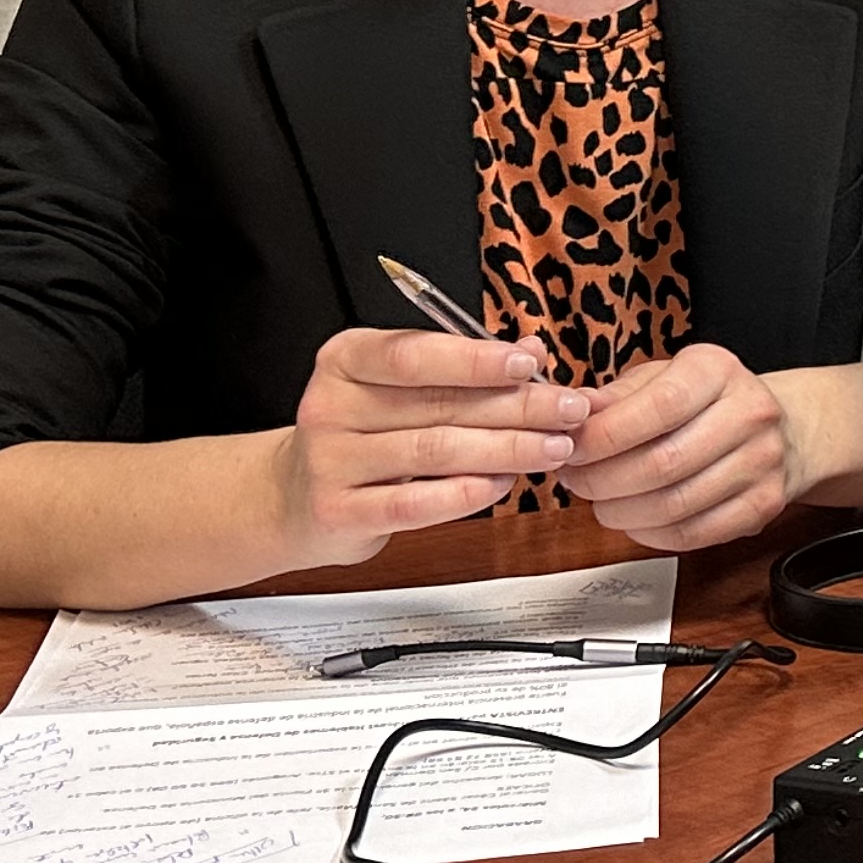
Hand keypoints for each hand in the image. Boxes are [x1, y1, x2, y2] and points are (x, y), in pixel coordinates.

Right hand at [279, 327, 591, 564]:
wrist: (293, 496)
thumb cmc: (363, 433)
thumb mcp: (401, 388)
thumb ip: (462, 368)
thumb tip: (532, 350)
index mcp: (345, 360)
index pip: (415, 354)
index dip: (476, 359)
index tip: (530, 364)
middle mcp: (330, 405)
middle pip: (437, 404)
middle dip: (516, 407)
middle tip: (569, 411)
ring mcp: (330, 461)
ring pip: (434, 452)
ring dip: (505, 450)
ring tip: (553, 448)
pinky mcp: (338, 512)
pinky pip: (415, 504)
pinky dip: (467, 493)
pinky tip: (502, 484)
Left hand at [556, 343, 803, 550]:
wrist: (783, 428)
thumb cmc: (708, 401)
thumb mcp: (663, 377)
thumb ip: (616, 397)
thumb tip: (571, 416)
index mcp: (718, 371)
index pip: (658, 407)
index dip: (605, 436)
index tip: (572, 449)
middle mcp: (749, 413)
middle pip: (663, 463)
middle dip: (603, 480)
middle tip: (576, 481)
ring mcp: (762, 463)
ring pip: (674, 505)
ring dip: (621, 512)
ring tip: (600, 501)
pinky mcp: (763, 506)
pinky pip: (693, 534)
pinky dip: (650, 534)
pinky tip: (634, 519)